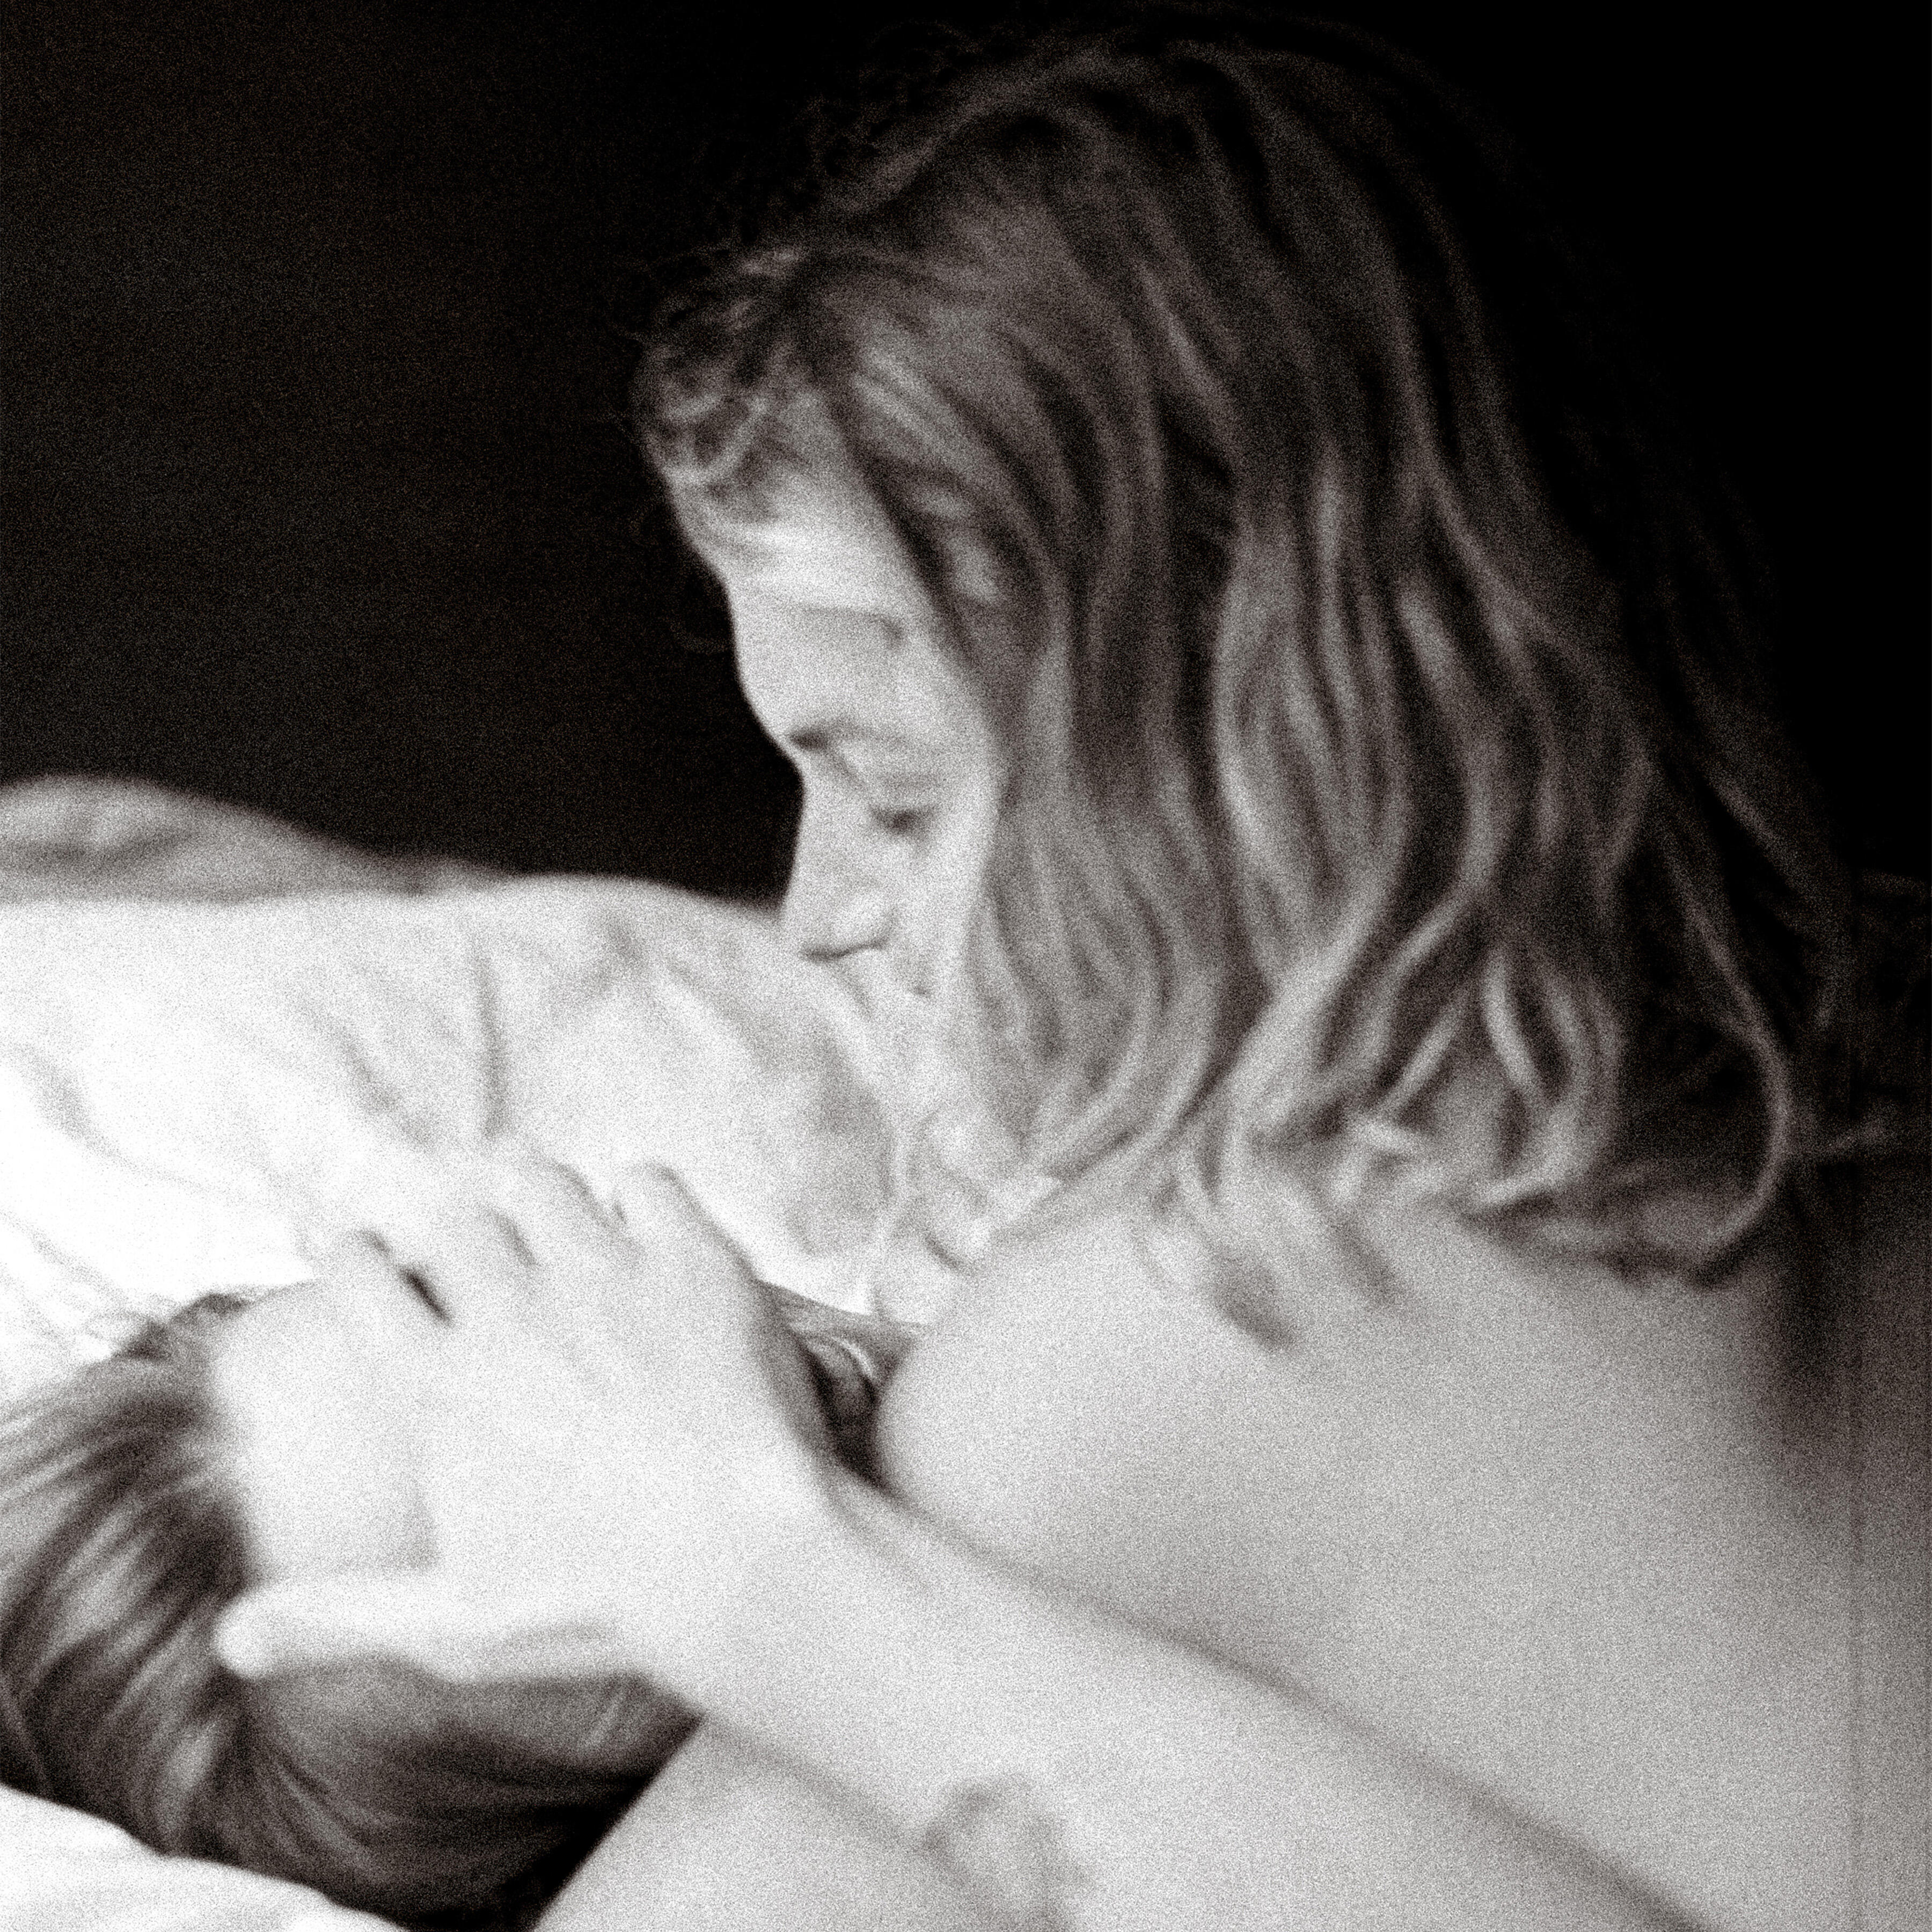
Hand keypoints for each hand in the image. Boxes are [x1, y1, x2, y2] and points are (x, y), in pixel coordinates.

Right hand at [214, 1152, 837, 1693]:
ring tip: (539, 1204)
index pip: (363, 1278)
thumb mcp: (450, 1626)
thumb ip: (335, 1620)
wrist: (739, 1566)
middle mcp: (513, 1310)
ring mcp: (607, 1276)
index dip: (355, 1255)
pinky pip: (648, 1181)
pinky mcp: (694, 1262)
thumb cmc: (599, 1607)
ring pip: (545, 1184)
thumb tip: (227, 1644)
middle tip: (465, 1226)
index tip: (359, 1251)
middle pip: (457, 1218)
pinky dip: (638, 1191)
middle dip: (454, 1218)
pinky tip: (642, 1215)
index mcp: (441, 1384)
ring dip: (536, 1192)